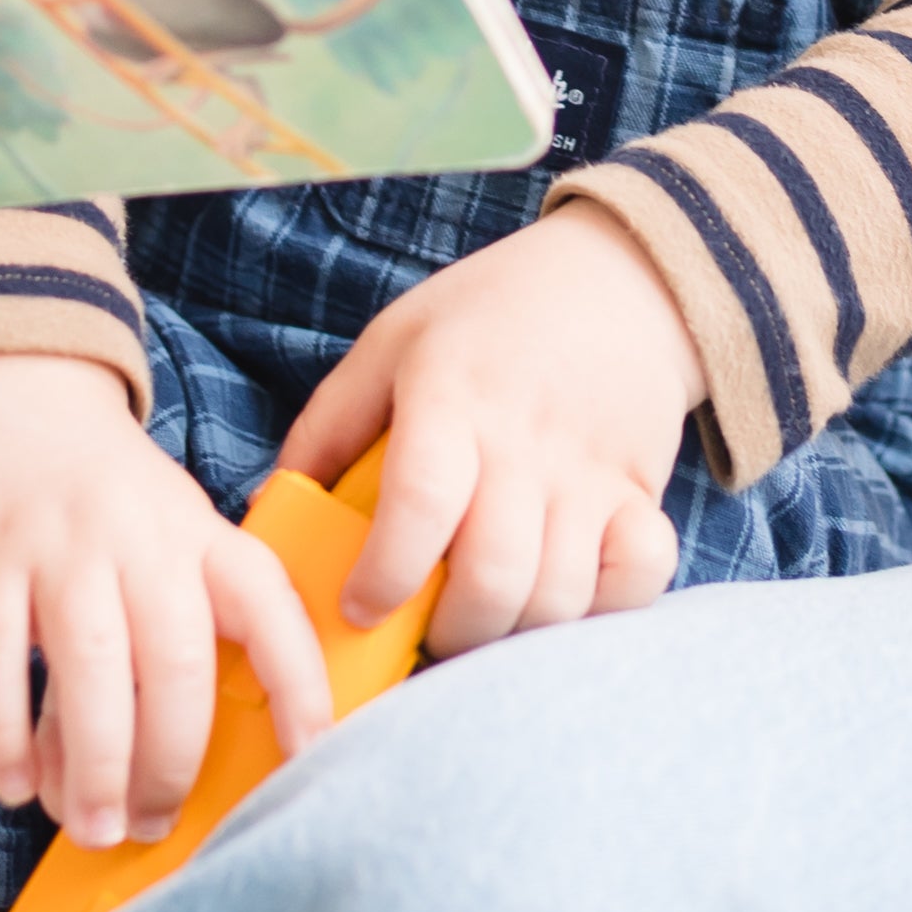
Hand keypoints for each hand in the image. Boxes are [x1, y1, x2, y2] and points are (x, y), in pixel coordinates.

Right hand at [0, 348, 331, 849]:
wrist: (7, 385)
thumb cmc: (98, 496)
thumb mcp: (162, 536)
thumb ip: (165, 635)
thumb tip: (154, 775)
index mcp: (200, 533)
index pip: (270, 609)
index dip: (301, 687)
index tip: (308, 761)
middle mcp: (140, 537)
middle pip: (178, 664)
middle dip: (172, 763)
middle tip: (155, 825)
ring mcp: (59, 546)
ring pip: (93, 671)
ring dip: (97, 765)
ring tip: (93, 825)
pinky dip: (4, 735)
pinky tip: (14, 784)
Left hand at [280, 202, 697, 652]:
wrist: (618, 277)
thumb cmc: (487, 317)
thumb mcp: (391, 342)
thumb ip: (330, 425)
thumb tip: (270, 512)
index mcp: (450, 396)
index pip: (421, 502)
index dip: (386, 574)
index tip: (360, 607)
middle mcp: (525, 440)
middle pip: (495, 576)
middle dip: (450, 632)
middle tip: (424, 631)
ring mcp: (591, 471)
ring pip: (561, 595)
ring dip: (513, 634)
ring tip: (480, 621)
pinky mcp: (642, 491)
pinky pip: (639, 576)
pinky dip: (603, 606)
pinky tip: (561, 595)